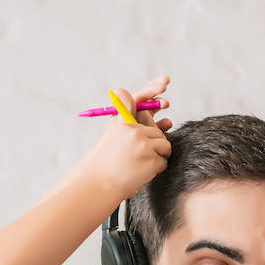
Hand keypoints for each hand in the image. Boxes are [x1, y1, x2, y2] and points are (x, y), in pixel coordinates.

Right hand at [76, 76, 172, 197]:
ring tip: (139, 164)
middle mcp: (132, 129)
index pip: (139, 99)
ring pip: (164, 145)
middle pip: (156, 130)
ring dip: (156, 156)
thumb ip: (129, 117)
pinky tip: (142, 172)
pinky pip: (164, 160)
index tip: (164, 81)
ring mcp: (143, 144)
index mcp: (121, 121)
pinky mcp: (151, 159)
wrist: (99, 184)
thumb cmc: (106, 160)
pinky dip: (156, 168)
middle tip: (146, 147)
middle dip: (154, 141)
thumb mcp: (114, 133)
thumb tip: (147, 104)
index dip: (153, 89)